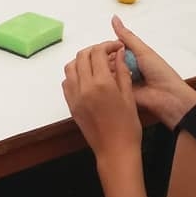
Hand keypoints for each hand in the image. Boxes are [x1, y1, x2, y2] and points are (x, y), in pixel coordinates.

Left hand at [62, 41, 142, 161]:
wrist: (115, 151)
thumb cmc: (128, 126)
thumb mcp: (129, 96)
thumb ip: (122, 72)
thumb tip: (119, 54)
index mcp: (102, 84)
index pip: (98, 53)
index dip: (107, 45)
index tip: (116, 47)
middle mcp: (85, 87)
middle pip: (82, 56)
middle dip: (94, 50)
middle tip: (107, 53)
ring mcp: (75, 96)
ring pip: (70, 67)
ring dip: (82, 60)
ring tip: (96, 64)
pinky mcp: (71, 105)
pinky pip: (67, 82)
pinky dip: (74, 75)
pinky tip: (87, 78)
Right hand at [111, 17, 195, 128]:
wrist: (167, 95)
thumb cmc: (160, 72)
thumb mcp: (142, 50)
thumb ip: (126, 36)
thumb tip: (114, 18)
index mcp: (132, 56)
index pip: (112, 48)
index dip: (109, 46)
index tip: (110, 47)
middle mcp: (126, 67)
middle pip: (107, 59)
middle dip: (109, 58)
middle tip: (119, 60)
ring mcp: (122, 80)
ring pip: (105, 70)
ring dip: (109, 69)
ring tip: (120, 71)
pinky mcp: (119, 91)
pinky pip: (108, 83)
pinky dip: (109, 80)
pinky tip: (115, 79)